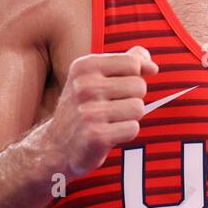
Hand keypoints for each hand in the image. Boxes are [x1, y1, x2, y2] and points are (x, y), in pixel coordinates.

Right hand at [44, 45, 159, 178]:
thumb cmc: (84, 108)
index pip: (132, 63)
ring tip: (109, 120)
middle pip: (139, 86)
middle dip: (132, 98)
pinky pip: (133, 128)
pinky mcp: (96, 135)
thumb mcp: (95, 77)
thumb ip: (125, 63)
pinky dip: (126, 133)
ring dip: (129, 117)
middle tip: (111, 107)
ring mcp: (89, 111)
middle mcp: (84, 86)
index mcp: (84, 66)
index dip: (135, 76)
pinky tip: (108, 133)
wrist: (56, 145)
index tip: (122, 85)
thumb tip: (152, 65)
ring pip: (138, 108)